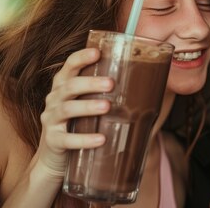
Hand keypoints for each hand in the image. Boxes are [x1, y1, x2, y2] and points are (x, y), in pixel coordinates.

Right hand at [35, 48, 113, 179]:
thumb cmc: (81, 123)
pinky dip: (84, 139)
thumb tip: (157, 84)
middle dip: (90, 83)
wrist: (56, 157)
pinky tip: (101, 139)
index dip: (81, 57)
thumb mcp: (90, 103)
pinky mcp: (52, 141)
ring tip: (107, 107)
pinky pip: (67, 139)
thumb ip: (109, 93)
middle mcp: (55, 99)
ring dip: (87, 106)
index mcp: (64, 85)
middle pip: (70, 86)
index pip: (69, 65)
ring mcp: (51, 120)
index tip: (97, 52)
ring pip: (67, 109)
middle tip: (111, 84)